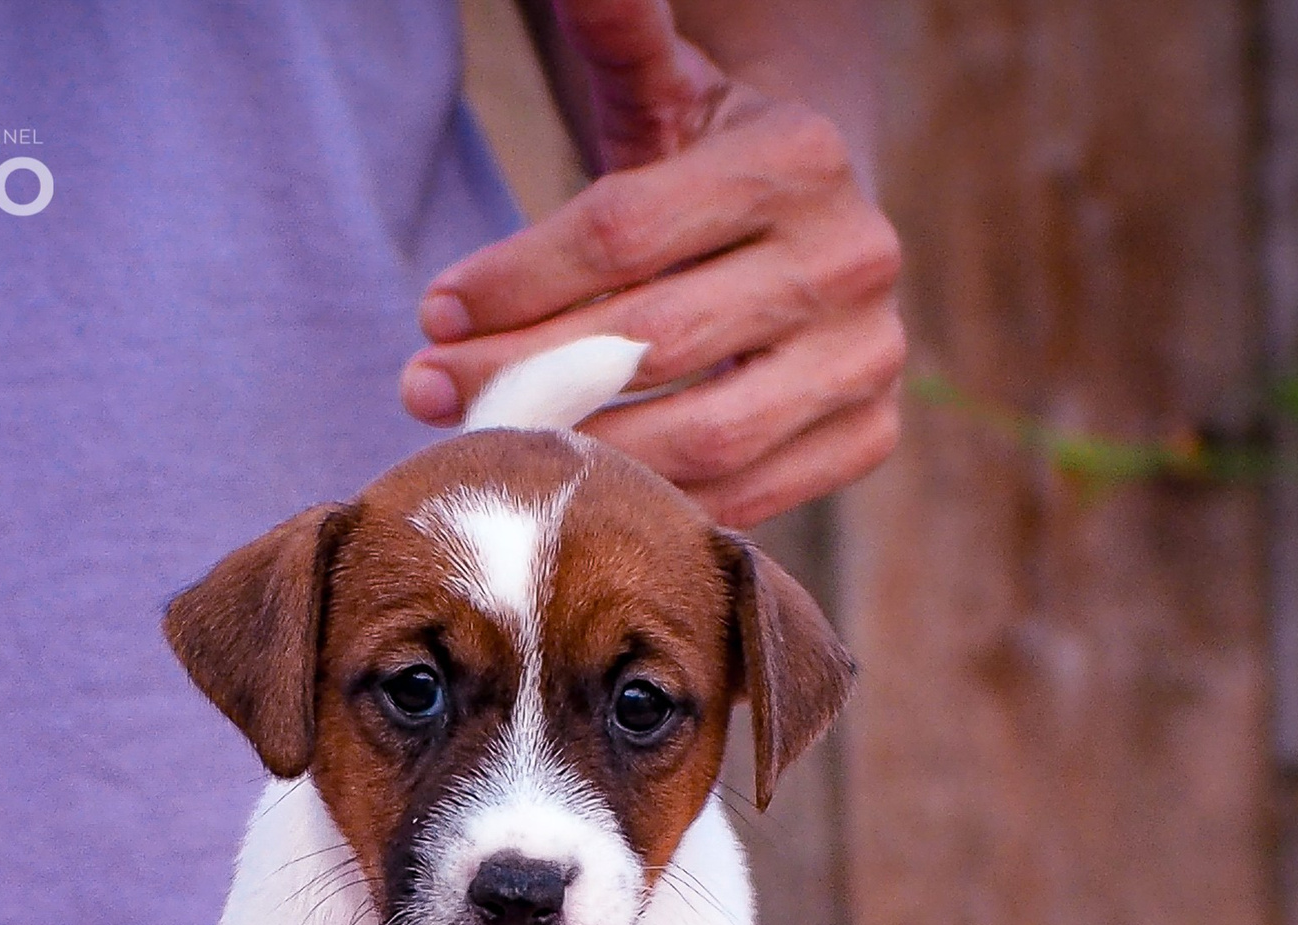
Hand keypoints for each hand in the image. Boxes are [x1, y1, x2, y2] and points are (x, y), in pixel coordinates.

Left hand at [400, 0, 903, 526]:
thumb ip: (620, 37)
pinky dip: (647, 504)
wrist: (807, 224)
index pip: (623, 232)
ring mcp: (871, 358)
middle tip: (426, 389)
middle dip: (523, 373)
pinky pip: (741, 500)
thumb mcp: (661, 90)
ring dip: (576, 456)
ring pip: (700, 437)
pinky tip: (571, 489)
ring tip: (485, 445)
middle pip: (653, 341)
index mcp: (802, 154)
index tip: (430, 311)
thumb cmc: (703, 162)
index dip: (514, 280)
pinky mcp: (868, 434)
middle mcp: (854, 257)